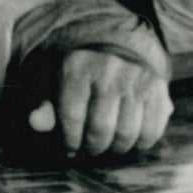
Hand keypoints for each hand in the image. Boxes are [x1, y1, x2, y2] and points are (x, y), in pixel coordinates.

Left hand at [29, 48, 173, 156]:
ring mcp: (136, 77)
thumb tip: (35, 122)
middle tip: (91, 148)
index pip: (71, 116)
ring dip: (116, 148)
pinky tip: (131, 142)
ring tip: (109, 145)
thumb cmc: (77, 72)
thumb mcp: (52, 82)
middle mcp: (109, 68)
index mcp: (77, 65)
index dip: (68, 140)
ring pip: (127, 133)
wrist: (114, 44)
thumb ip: (44, 105)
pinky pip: (152, 129)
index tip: (69, 148)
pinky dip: (141, 143)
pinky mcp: (157, 86)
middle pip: (101, 129)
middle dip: (93, 147)